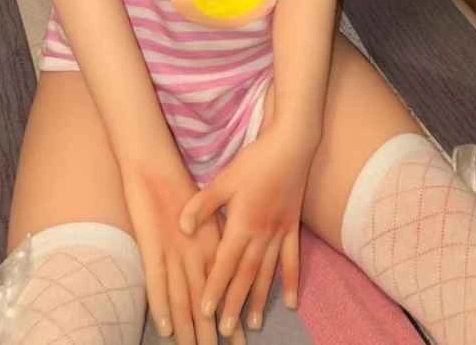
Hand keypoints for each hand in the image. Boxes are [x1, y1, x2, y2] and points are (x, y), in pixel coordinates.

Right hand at [121, 164, 246, 344]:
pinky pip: (156, 282)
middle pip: (205, 299)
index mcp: (210, 241)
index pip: (223, 285)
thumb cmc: (178, 185)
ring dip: (191, 328)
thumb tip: (219, 264)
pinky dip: (160, 306)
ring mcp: (173, 250)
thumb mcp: (203, 212)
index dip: (230, 311)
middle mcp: (196, 250)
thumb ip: (211, 238)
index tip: (241, 336)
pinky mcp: (152, 245)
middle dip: (213, 330)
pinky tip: (166, 329)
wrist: (155, 163)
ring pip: (183, 297)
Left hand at [178, 127, 314, 336]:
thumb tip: (183, 228)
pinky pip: (292, 260)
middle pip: (245, 274)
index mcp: (243, 223)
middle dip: (234, 302)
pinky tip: (291, 302)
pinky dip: (292, 281)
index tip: (205, 310)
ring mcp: (280, 233)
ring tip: (253, 324)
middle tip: (226, 329)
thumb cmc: (255, 162)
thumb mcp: (224, 179)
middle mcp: (262, 234)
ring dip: (259, 298)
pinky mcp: (292, 227)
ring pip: (267, 272)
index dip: (214, 286)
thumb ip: (203, 205)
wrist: (291, 147)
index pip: (225, 262)